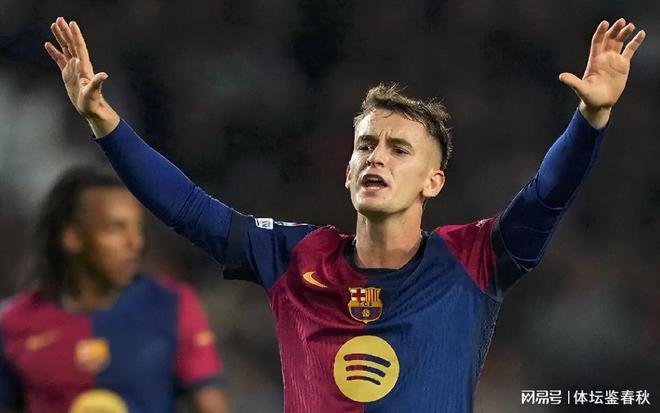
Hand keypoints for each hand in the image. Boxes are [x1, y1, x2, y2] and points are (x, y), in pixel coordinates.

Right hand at [45, 17, 118, 136]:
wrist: (90, 108)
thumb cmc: (92, 101)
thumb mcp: (94, 92)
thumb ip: (97, 82)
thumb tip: (104, 75)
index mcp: (84, 66)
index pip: (79, 47)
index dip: (76, 35)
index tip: (71, 24)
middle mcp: (79, 65)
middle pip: (71, 44)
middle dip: (66, 32)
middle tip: (59, 19)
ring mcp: (73, 68)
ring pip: (66, 49)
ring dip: (60, 38)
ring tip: (54, 26)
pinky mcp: (67, 74)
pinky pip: (59, 59)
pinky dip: (54, 51)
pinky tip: (48, 44)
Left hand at [559, 19, 644, 127]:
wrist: (600, 104)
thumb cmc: (589, 97)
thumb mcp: (581, 89)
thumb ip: (573, 82)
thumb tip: (561, 77)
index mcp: (594, 60)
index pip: (597, 42)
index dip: (600, 32)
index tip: (604, 23)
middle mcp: (604, 58)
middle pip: (609, 39)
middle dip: (614, 30)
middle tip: (621, 22)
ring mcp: (614, 60)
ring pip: (619, 42)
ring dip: (624, 33)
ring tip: (630, 25)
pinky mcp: (623, 65)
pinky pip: (630, 50)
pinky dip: (635, 42)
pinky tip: (641, 34)